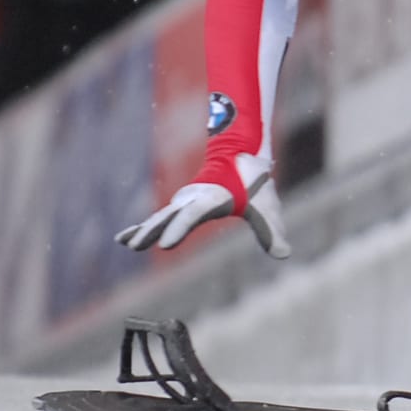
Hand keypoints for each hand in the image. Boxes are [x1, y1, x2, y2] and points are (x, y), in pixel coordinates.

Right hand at [115, 152, 290, 258]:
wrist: (242, 155)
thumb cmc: (255, 185)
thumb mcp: (267, 209)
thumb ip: (273, 232)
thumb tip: (286, 254)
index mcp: (212, 197)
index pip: (192, 216)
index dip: (179, 229)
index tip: (165, 244)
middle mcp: (194, 198)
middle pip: (169, 216)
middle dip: (153, 231)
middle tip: (135, 245)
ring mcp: (185, 201)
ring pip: (161, 217)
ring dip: (144, 230)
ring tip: (125, 243)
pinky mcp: (182, 205)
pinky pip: (160, 218)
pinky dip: (144, 227)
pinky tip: (125, 239)